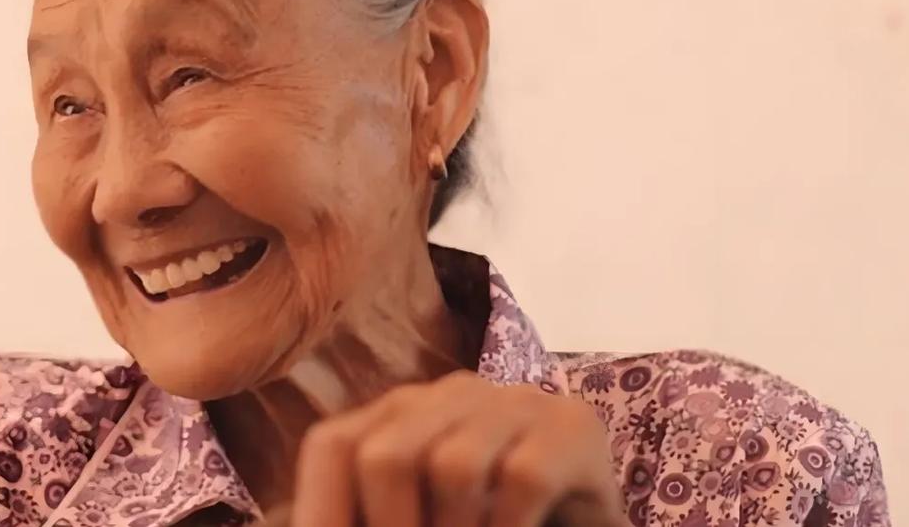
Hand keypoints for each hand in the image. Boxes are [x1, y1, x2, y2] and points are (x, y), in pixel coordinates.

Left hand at [287, 371, 625, 526]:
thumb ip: (356, 515)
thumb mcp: (415, 519)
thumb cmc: (486, 524)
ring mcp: (514, 402)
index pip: (332, 447)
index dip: (326, 513)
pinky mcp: (573, 425)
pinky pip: (524, 478)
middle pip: (385, 454)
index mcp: (399, 413)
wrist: (583, 522)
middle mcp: (450, 395)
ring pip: (454, 464)